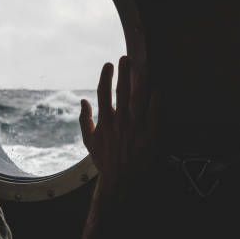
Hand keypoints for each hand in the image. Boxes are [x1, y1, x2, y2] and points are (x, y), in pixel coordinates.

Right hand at [79, 55, 156, 198]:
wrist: (120, 180)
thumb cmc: (104, 160)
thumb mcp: (89, 140)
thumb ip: (85, 119)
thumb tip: (82, 100)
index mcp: (105, 121)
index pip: (103, 93)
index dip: (106, 76)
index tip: (108, 64)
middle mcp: (119, 122)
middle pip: (122, 91)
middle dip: (124, 73)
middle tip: (126, 58)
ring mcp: (135, 128)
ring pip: (138, 98)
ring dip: (140, 81)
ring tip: (142, 67)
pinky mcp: (149, 134)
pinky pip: (154, 113)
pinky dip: (156, 99)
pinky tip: (157, 88)